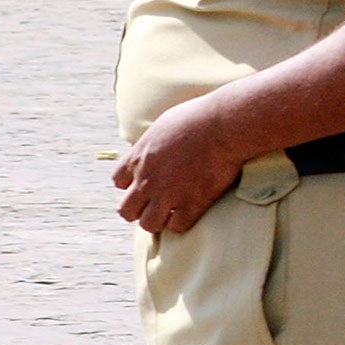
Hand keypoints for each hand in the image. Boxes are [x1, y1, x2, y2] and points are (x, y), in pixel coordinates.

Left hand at [112, 96, 246, 233]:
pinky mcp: (191, 204)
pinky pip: (176, 227)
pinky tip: (191, 211)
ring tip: (172, 212)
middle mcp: (148, 179)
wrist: (225, 125)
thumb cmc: (200, 117)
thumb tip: (154, 148)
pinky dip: (182, 222)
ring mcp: (168, 194)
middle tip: (156, 203)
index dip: (132, 184)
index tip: (147, 182)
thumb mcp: (164, 123)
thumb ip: (153, 142)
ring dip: (159, 220)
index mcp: (139, 157)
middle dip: (139, 209)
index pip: (119, 182)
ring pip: (149, 224)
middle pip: (127, 210)